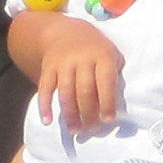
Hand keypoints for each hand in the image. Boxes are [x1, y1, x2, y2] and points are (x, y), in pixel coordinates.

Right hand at [16, 15, 125, 136]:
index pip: (105, 82)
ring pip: (66, 92)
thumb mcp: (111, 53)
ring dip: (70, 114)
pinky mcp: (48, 67)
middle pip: (84, 91)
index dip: (107, 103)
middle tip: (92, 129)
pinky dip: (44, 105)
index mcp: (101, 55)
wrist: (66, 32)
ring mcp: (63, 63)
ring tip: (75, 130)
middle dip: (89, 113)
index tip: (108, 120)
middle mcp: (82, 58)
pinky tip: (47, 121)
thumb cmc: (95, 49)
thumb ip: (115, 74)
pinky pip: (45, 88)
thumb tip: (117, 105)